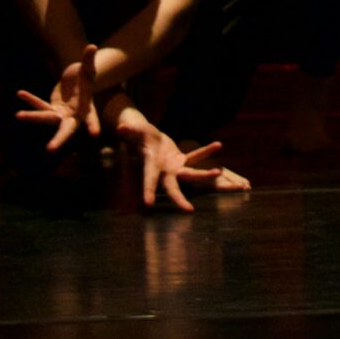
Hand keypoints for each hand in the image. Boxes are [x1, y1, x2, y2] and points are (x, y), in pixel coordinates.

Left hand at [13, 45, 102, 151]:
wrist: (77, 81)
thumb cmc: (86, 76)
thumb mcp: (88, 68)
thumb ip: (89, 60)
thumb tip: (91, 46)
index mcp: (86, 108)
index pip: (91, 118)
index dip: (92, 125)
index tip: (94, 135)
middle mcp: (73, 115)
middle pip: (66, 130)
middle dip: (59, 140)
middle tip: (50, 149)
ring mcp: (60, 114)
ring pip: (46, 118)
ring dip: (32, 117)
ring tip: (18, 115)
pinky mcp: (50, 109)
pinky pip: (39, 104)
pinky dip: (30, 99)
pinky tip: (20, 93)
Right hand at [113, 106, 247, 210]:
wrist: (147, 138)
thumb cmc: (137, 135)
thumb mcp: (134, 132)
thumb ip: (129, 131)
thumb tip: (121, 128)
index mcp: (150, 166)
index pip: (148, 180)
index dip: (147, 191)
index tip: (148, 204)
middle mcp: (164, 172)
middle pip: (172, 188)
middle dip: (179, 200)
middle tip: (188, 211)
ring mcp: (174, 168)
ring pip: (191, 175)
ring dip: (204, 175)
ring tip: (218, 172)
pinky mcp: (181, 161)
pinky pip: (195, 157)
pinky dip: (205, 151)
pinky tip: (218, 145)